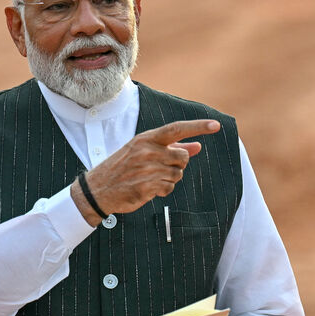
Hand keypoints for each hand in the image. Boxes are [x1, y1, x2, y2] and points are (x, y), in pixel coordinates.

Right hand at [71, 120, 219, 225]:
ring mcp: (147, 169)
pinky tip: (148, 188)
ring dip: (169, 178)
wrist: (98, 188)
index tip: (216, 125)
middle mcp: (148, 151)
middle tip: (159, 167)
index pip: (177, 129)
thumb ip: (172, 147)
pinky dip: (163, 190)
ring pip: (178, 174)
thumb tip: (198, 146)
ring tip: (150, 178)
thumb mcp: (144, 150)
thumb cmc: (124, 166)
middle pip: (183, 156)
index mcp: (146, 138)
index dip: (198, 126)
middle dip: (177, 163)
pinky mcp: (146, 187)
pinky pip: (169, 188)